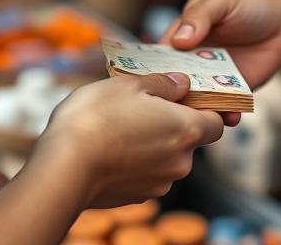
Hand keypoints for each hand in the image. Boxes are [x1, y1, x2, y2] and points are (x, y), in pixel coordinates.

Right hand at [37, 74, 223, 208]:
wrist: (64, 166)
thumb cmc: (97, 117)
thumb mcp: (130, 83)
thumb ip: (163, 83)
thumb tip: (181, 84)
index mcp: (185, 129)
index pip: (216, 122)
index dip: (205, 108)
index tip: (186, 97)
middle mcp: (180, 162)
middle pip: (189, 140)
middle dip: (171, 123)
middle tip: (143, 105)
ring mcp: (159, 183)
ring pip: (165, 157)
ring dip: (151, 142)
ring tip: (120, 125)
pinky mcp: (137, 197)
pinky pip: (145, 173)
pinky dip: (135, 161)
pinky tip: (110, 147)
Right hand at [160, 0, 280, 125]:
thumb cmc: (246, 6)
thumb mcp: (219, 2)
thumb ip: (199, 16)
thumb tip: (178, 40)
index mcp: (179, 40)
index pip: (158, 60)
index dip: (153, 73)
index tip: (152, 88)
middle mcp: (190, 64)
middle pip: (174, 87)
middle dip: (174, 100)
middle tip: (178, 110)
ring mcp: (211, 80)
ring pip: (197, 102)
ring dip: (199, 112)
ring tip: (205, 117)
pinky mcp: (232, 93)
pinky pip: (224, 108)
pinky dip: (225, 115)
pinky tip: (231, 116)